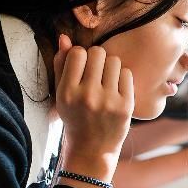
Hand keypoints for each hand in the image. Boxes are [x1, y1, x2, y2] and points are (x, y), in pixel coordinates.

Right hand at [54, 35, 133, 164]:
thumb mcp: (61, 95)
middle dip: (97, 59)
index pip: (78, 53)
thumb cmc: (75, 118)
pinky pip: (127, 73)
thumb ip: (61, 66)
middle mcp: (87, 96)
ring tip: (106, 81)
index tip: (81, 68)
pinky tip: (115, 89)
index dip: (80, 56)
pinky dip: (122, 78)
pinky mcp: (125, 105)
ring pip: (114, 61)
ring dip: (110, 67)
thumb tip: (64, 37)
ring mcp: (108, 101)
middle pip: (98, 53)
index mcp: (68, 92)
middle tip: (95, 73)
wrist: (93, 149)